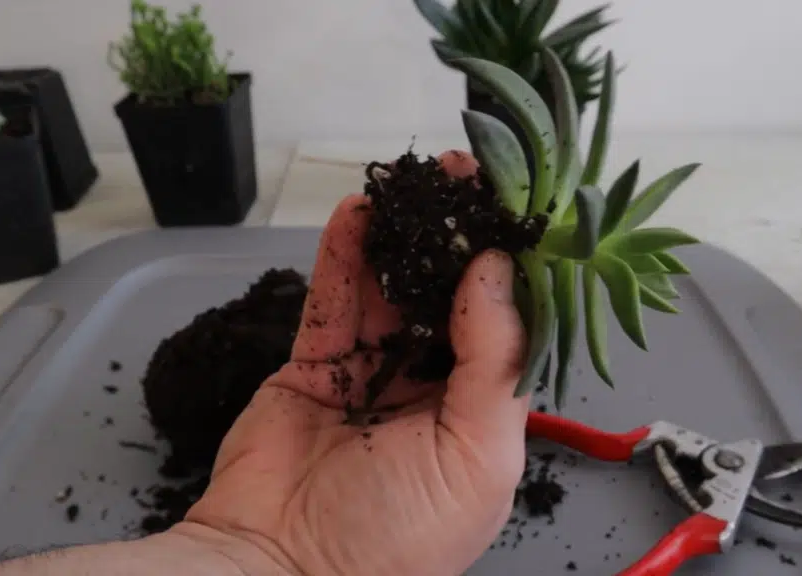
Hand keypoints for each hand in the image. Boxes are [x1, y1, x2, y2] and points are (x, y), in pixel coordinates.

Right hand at [179, 151, 530, 575]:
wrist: (283, 571)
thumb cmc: (399, 534)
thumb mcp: (477, 457)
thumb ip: (492, 361)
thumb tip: (495, 269)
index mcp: (480, 414)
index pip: (504, 325)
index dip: (512, 267)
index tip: (519, 208)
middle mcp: (429, 386)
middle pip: (447, 295)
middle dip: (456, 236)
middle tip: (464, 175)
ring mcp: (369, 371)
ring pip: (390, 289)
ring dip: (403, 235)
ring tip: (418, 179)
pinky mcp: (313, 363)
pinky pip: (333, 300)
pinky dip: (345, 255)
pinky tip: (359, 212)